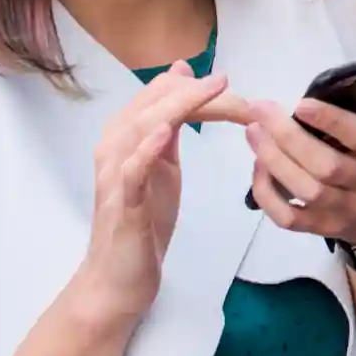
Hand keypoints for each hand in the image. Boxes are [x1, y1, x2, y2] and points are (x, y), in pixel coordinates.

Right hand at [78, 65, 252, 319]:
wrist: (118, 277)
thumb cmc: (144, 219)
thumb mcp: (164, 164)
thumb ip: (172, 125)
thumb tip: (181, 79)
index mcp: (126, 136)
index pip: (159, 95)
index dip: (195, 86)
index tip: (231, 84)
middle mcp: (115, 148)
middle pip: (153, 104)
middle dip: (198, 92)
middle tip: (240, 93)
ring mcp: (115, 175)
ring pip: (141, 127)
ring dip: (181, 106)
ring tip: (214, 91)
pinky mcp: (122, 205)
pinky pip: (130, 171)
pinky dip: (146, 149)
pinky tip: (167, 131)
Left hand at [244, 72, 355, 247]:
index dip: (331, 121)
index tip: (301, 104)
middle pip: (326, 166)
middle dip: (288, 138)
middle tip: (260, 111)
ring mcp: (343, 210)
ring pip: (305, 190)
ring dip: (273, 161)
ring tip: (252, 133)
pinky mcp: (322, 227)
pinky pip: (289, 218)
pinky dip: (268, 195)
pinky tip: (257, 168)